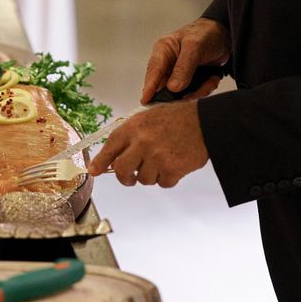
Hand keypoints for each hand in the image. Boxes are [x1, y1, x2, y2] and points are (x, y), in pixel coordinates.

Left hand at [88, 101, 207, 187]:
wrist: (206, 122)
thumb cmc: (177, 118)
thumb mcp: (148, 118)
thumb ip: (130, 136)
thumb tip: (114, 157)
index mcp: (134, 127)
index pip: (110, 147)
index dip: (100, 161)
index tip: (94, 170)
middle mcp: (142, 142)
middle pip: (122, 170)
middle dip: (124, 178)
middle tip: (129, 178)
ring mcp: (157, 157)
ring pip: (143, 179)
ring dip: (150, 175)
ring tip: (161, 162)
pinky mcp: (172, 170)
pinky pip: (162, 183)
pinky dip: (166, 178)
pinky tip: (173, 166)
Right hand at [141, 18, 229, 103]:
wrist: (225, 36)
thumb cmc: (206, 33)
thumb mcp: (195, 47)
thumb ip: (183, 67)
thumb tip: (173, 87)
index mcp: (162, 51)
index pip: (153, 71)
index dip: (149, 87)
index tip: (146, 101)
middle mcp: (167, 65)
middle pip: (165, 88)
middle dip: (180, 94)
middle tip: (192, 95)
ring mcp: (178, 75)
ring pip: (181, 94)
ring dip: (197, 91)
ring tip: (209, 81)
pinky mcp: (189, 81)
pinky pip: (193, 93)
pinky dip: (205, 89)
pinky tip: (211, 79)